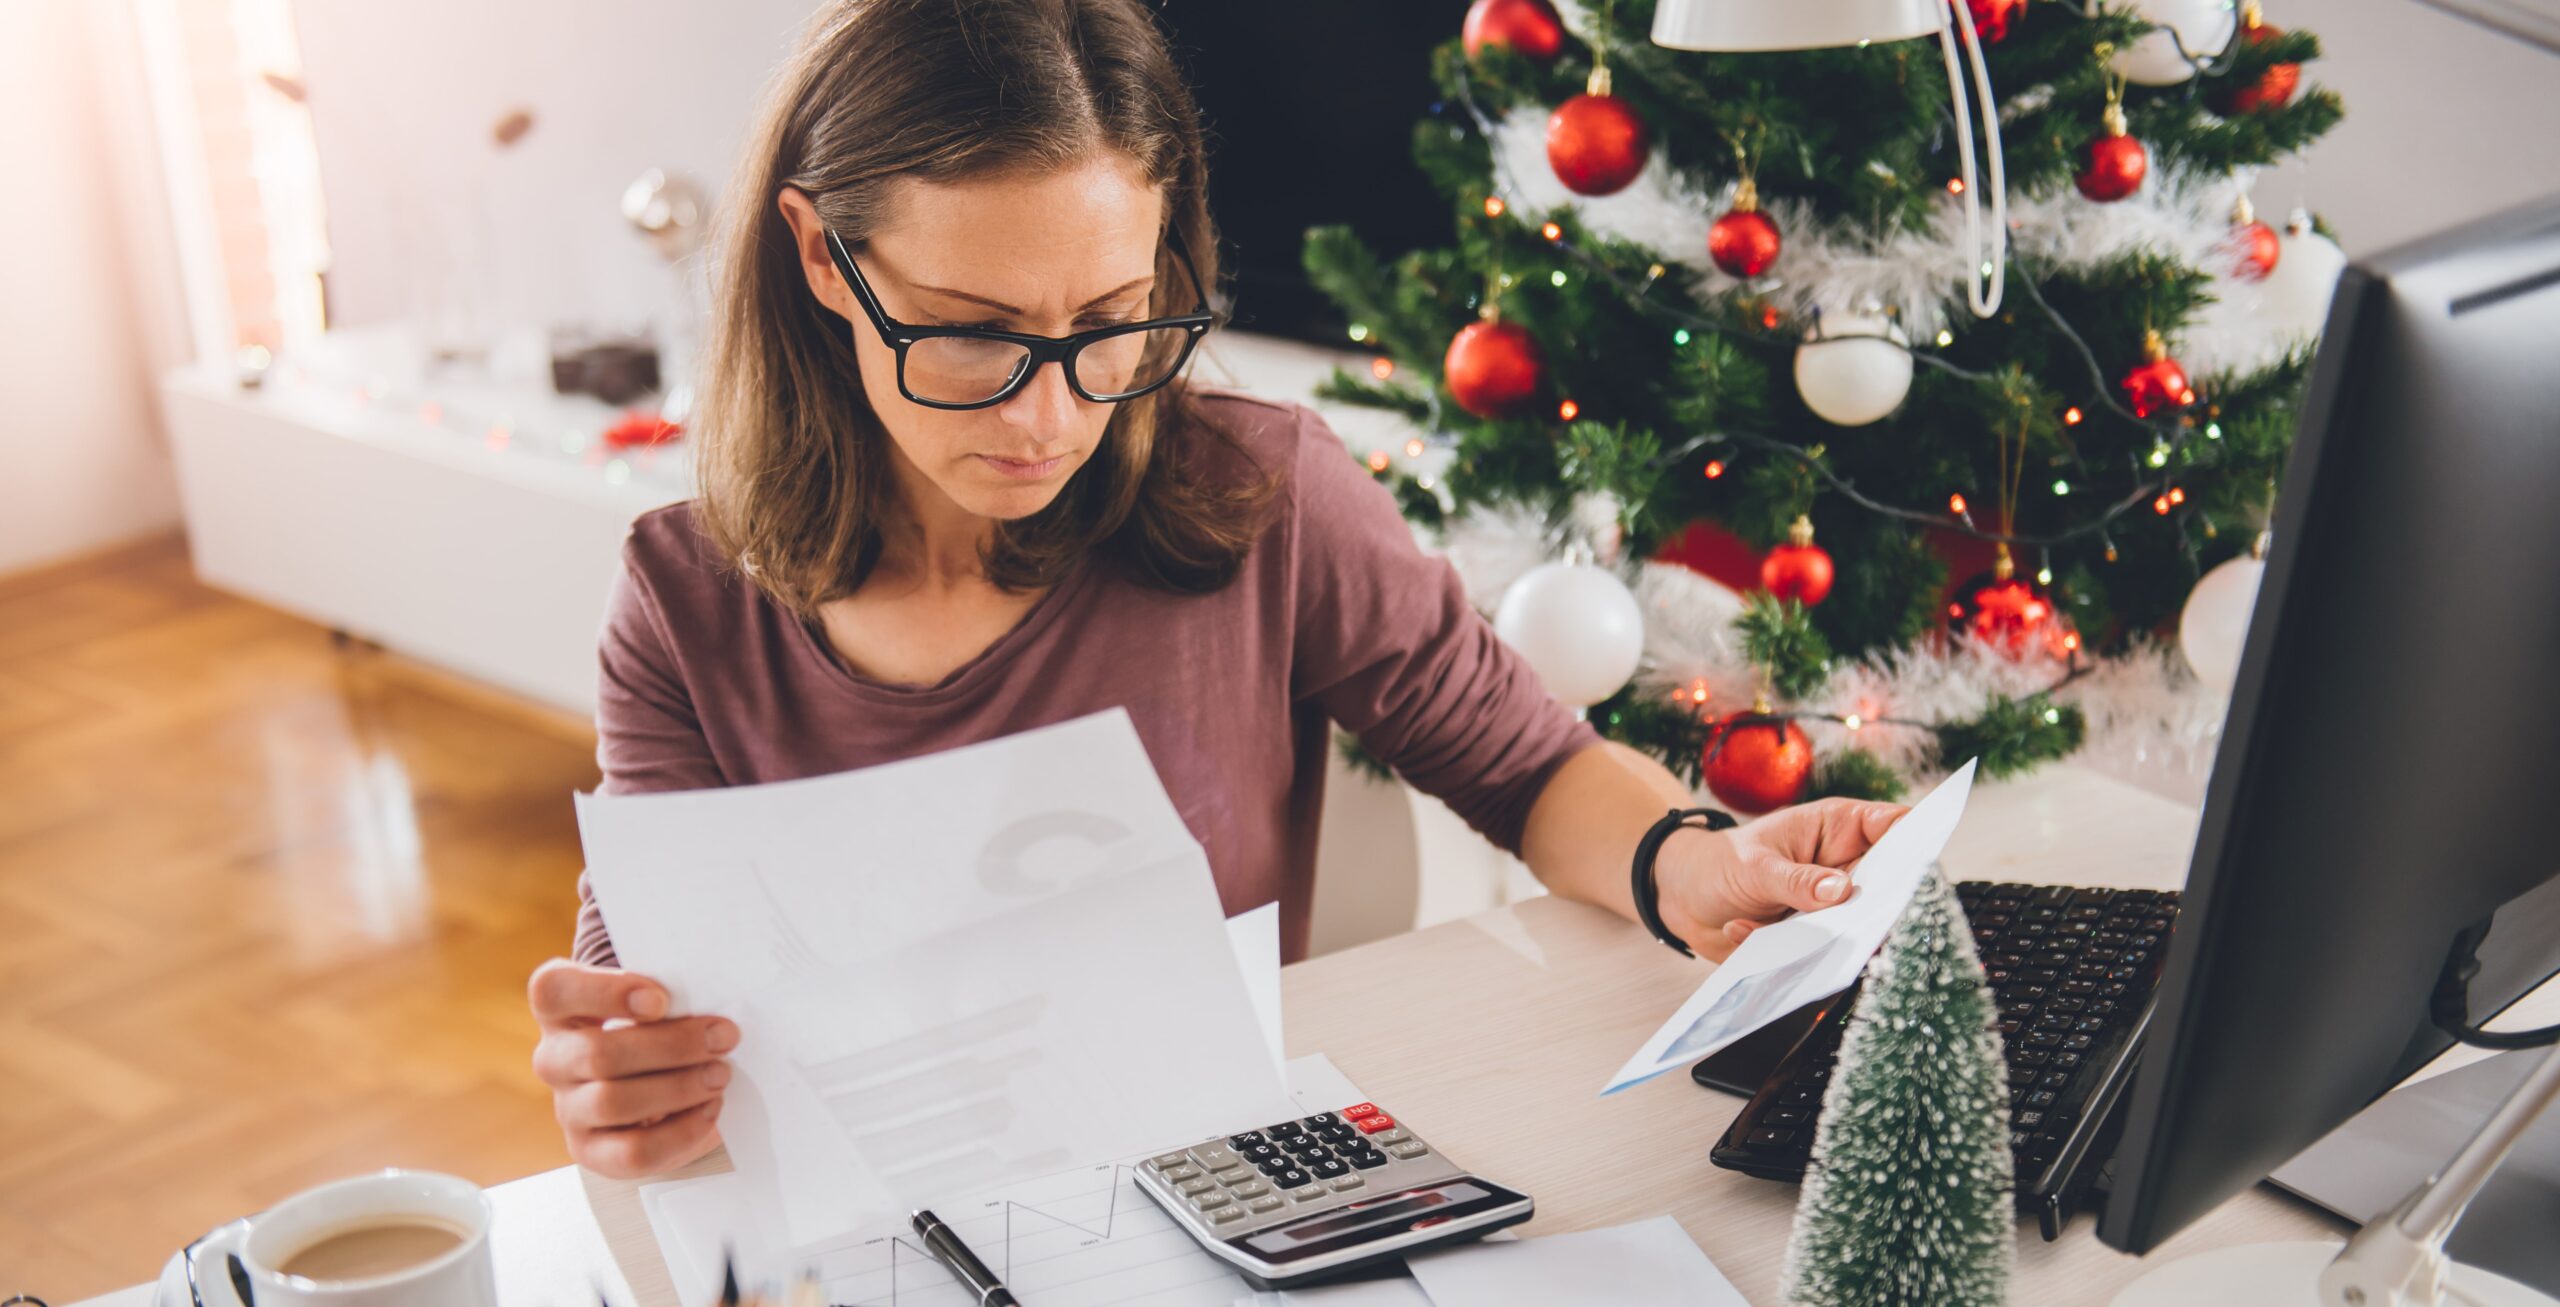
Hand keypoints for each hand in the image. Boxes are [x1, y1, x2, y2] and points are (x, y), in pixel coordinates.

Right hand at [528, 959, 737, 1177]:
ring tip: (719, 1075)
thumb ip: (670, 998)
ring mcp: (568, 1109)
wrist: (657, 1088)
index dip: (604, 993)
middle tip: (723, 1037)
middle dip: (671, 1045)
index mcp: (560, 1008)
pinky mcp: (592, 1151)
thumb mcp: (657, 1004)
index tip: (660, 1000)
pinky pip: (633, 1151)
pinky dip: (680, 1131)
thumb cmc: (656, 1030)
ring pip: (613, 1103)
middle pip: (597, 1054)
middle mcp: (554, 1060)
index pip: (553, 991)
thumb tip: (712, 1016)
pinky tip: (709, 1109)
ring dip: (678, 1088)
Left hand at [1653, 798, 1907, 960]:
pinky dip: (1796, 954)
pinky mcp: (1819, 938)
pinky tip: (1745, 930)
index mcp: (1838, 828)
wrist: (1682, 898)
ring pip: (1865, 926)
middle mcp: (1845, 867)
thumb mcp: (1754, 866)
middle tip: (1861, 921)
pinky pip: (1829, 954)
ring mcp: (1834, 905)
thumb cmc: (1720, 863)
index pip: (1895, 826)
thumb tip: (1842, 891)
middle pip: (1891, 884)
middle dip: (1883, 905)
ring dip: (1837, 938)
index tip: (1922, 871)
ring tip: (1797, 934)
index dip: (1916, 843)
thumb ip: (1797, 880)